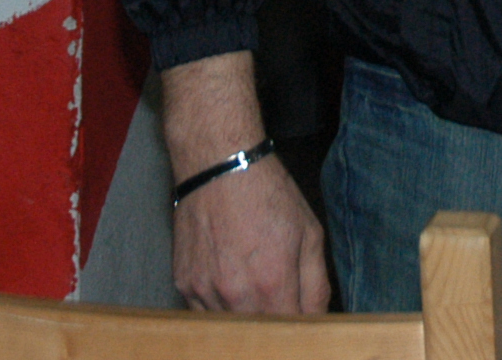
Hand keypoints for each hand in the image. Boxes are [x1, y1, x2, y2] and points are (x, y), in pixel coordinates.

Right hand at [158, 51, 327, 314]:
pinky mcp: (183, 284)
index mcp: (272, 284)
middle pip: (259, 338)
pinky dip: (220, 306)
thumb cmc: (268, 194)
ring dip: (245, 318)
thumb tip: (318, 322)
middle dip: (274, 330)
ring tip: (253, 283)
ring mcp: (204, 292)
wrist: (217, 163)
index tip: (304, 329)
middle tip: (280, 303)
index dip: (300, 335)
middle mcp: (235, 295)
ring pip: (230, 328)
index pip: (290, 337)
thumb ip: (317, 285)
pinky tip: (229, 278)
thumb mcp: (309, 233)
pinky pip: (205, 313)